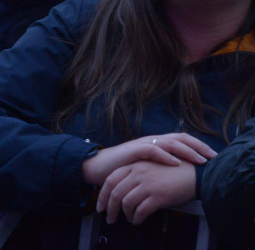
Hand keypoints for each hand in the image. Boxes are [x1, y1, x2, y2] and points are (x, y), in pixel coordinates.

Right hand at [82, 133, 215, 185]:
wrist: (98, 166)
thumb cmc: (123, 169)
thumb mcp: (146, 167)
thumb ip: (160, 166)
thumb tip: (180, 173)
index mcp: (156, 144)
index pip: (181, 140)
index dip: (198, 146)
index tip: (213, 157)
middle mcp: (152, 141)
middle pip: (180, 138)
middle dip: (198, 146)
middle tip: (213, 157)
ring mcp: (142, 144)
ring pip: (169, 142)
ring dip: (186, 151)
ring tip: (200, 160)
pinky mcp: (133, 150)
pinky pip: (152, 150)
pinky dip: (165, 156)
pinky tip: (175, 162)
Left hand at [96, 160, 196, 224]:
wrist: (195, 173)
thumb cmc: (172, 171)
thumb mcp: (150, 166)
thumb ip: (135, 175)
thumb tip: (122, 192)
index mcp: (134, 166)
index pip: (111, 181)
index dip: (103, 195)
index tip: (101, 207)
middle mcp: (138, 173)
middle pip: (116, 193)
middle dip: (110, 209)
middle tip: (110, 219)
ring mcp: (148, 184)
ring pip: (127, 203)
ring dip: (126, 215)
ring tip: (130, 220)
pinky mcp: (158, 196)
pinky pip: (141, 210)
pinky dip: (137, 218)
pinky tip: (138, 220)